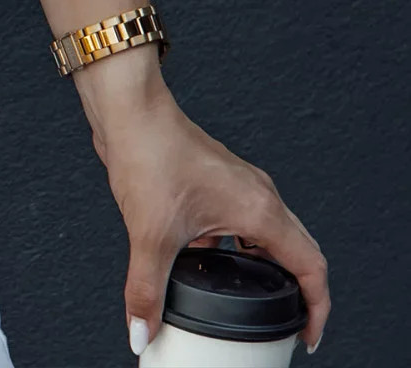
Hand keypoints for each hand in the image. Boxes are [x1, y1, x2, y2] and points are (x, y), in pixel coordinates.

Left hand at [86, 81, 328, 356]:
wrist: (129, 110)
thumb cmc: (150, 150)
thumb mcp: (150, 235)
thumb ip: (147, 290)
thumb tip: (143, 331)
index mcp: (259, 209)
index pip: (311, 267)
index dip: (317, 308)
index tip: (308, 335)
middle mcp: (257, 195)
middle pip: (298, 251)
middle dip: (298, 291)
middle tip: (287, 323)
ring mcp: (238, 185)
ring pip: (269, 235)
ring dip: (266, 267)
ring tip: (251, 297)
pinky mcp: (217, 181)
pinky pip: (242, 222)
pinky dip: (236, 247)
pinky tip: (205, 259)